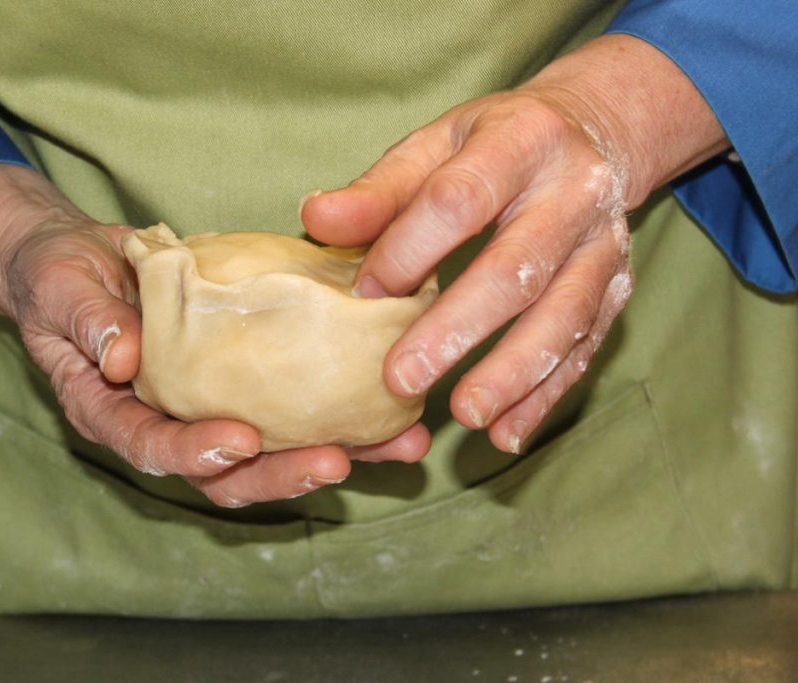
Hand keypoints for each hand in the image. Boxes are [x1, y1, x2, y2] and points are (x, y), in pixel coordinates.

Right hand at [0, 164, 429, 505]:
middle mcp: (166, 421)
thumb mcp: (61, 289)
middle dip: (279, 473)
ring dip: (333, 452)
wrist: (84, 261)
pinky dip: (343, 412)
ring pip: (270, 449)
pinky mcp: (244, 380)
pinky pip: (291, 403)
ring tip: (396, 448)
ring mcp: (209, 405)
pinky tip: (395, 413)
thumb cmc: (61, 278)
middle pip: (222, 470)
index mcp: (112, 411)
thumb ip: (87, 320)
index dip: (194, 452)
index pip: (149, 446)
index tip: (239, 442)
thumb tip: (123, 357)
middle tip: (334, 462)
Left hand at [302, 35, 728, 452]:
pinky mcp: (618, 288)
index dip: (409, 249)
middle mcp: (573, 193)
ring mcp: (604, 245)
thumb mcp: (436, 145)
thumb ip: (378, 190)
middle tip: (402, 380)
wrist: (594, 133)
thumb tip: (314, 218)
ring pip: (563, 316)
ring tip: (464, 415)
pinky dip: (545, 395)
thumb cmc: (494, 143)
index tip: (365, 295)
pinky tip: (506, 432)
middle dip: (458, 328)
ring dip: (513, 373)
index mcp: (519, 141)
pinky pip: (584, 347)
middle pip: (517, 268)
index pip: (461, 199)